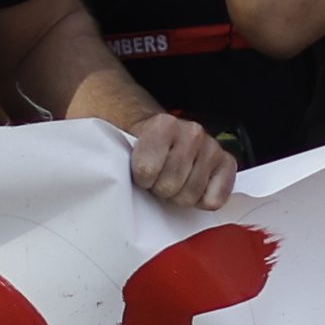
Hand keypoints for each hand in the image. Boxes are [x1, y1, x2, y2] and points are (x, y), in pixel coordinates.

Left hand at [111, 110, 233, 210]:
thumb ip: (110, 155)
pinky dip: (203, 200)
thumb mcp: (113, 142)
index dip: (139, 179)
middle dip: (159, 188)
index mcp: (163, 124)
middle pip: (171, 186)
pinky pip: (216, 197)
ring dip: (179, 195)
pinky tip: (193, 189)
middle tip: (155, 179)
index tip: (136, 172)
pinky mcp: (226, 163)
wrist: (148, 128)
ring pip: (192, 195)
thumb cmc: (130, 143)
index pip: (147, 171)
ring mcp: (211, 148)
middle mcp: (192, 132)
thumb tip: (98, 175)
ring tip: (172, 181)